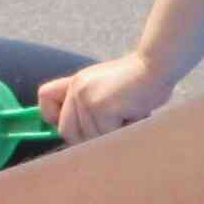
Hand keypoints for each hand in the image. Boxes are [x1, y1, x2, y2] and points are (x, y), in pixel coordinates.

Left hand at [39, 51, 173, 144]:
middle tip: (114, 126)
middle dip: (89, 137)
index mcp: (76, 82)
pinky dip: (122, 132)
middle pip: (67, 131)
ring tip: (128, 114)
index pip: (45, 97)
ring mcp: (87, 98)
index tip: (68, 124)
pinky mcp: (101, 107)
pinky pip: (106, 136)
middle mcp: (77, 89)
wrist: (158, 65)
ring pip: (89, 138)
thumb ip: (91, 103)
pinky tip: (133, 115)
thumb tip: (79, 135)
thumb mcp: (107, 87)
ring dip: (112, 134)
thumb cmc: (141, 81)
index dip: (52, 116)